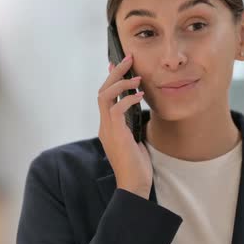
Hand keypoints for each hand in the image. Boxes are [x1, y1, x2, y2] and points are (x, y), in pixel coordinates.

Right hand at [97, 54, 151, 198]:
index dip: (111, 79)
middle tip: (128, 59)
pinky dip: (128, 99)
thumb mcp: (136, 140)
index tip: (117, 64)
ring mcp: (108, 129)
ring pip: (105, 96)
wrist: (134, 184)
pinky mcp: (115, 134)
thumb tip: (140, 110)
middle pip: (103, 91)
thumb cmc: (137, 165)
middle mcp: (105, 125)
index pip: (105, 96)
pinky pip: (116, 109)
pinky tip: (140, 95)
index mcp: (109, 126)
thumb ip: (133, 125)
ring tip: (136, 76)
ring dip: (121, 83)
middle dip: (115, 73)